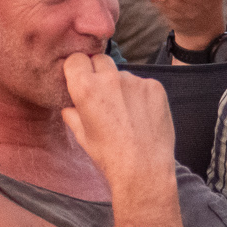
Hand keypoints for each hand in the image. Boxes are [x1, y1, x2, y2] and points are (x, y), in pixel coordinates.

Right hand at [60, 53, 176, 188]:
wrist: (143, 167)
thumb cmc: (109, 154)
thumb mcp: (81, 135)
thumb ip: (73, 114)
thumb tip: (70, 107)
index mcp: (86, 87)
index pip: (77, 59)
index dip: (78, 69)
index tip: (81, 78)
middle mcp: (110, 78)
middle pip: (101, 60)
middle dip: (99, 72)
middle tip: (103, 95)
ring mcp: (136, 81)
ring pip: (124, 74)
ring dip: (122, 86)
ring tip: (126, 112)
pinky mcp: (156, 87)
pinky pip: (144, 84)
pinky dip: (141, 95)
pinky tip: (142, 115)